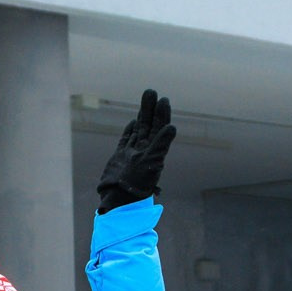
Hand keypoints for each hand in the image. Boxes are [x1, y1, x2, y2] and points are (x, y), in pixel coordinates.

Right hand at [97, 89, 176, 213]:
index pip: (159, 129)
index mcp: (154, 152)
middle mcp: (145, 151)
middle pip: (149, 126)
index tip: (164, 100)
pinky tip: (134, 121)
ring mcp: (132, 153)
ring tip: (146, 99)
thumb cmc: (137, 184)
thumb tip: (172, 127)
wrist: (119, 199)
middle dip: (151, 109)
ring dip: (142, 115)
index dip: (162, 115)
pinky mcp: (120, 157)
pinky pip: (127, 140)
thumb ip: (161, 145)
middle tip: (151, 91)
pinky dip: (130, 130)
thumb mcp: (151, 163)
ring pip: (138, 130)